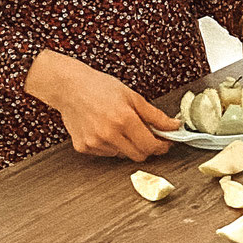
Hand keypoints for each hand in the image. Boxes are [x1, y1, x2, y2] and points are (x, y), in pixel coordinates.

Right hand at [24, 50, 175, 161]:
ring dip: (128, 145)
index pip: (150, 145)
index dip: (162, 146)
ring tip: (121, 125)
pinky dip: (111, 144)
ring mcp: (94, 143)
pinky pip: (106, 153)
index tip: (166, 143)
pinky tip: (105, 129)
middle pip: (138, 155)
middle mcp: (108, 134)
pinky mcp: (83, 147)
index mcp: (124, 119)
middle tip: (149, 135)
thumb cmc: (100, 87)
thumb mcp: (133, 96)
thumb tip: (173, 126)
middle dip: (147, 148)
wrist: (69, 87)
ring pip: (122, 154)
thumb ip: (155, 115)